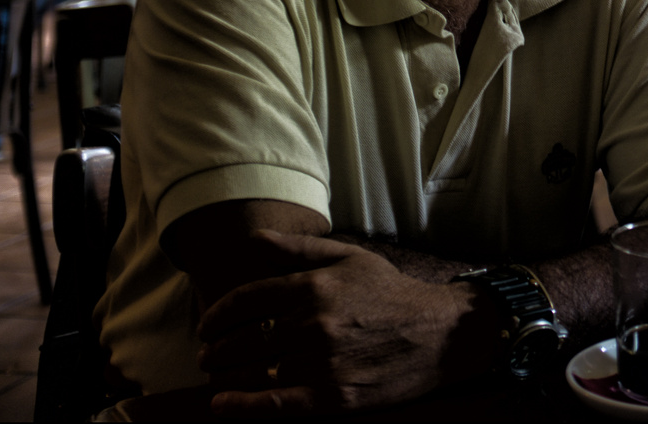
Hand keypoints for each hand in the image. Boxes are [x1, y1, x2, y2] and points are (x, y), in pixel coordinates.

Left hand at [196, 230, 474, 416]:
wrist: (440, 333)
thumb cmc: (392, 292)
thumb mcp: (350, 257)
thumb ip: (299, 249)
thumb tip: (255, 240)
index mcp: (314, 286)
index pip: (246, 299)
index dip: (217, 315)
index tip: (207, 326)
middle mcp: (314, 323)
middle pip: (243, 339)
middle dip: (216, 349)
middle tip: (208, 355)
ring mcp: (323, 362)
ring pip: (255, 371)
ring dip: (226, 375)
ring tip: (218, 377)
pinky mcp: (334, 396)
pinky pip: (277, 404)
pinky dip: (243, 407)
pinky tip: (222, 405)